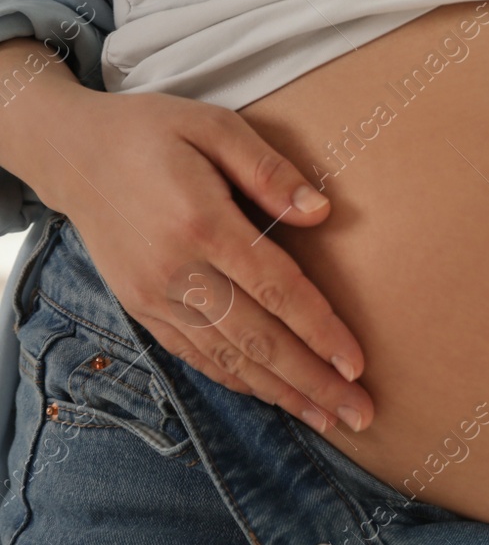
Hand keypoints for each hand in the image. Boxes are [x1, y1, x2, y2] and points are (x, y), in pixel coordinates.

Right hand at [14, 74, 371, 433]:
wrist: (72, 153)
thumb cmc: (155, 132)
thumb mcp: (215, 126)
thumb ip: (269, 171)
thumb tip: (323, 213)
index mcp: (202, 223)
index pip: (276, 289)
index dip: (320, 331)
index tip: (358, 364)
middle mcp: (177, 270)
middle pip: (257, 339)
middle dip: (312, 382)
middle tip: (359, 414)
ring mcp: (155, 295)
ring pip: (226, 358)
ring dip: (280, 393)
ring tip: (327, 418)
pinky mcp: (141, 307)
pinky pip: (195, 354)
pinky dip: (236, 380)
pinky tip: (272, 396)